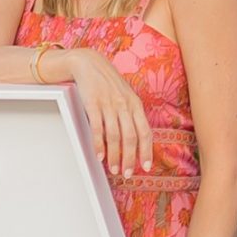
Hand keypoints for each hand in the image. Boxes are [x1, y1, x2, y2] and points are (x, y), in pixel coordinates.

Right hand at [63, 48, 155, 176]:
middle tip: (127, 173)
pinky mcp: (93, 104)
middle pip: (131, 137)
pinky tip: (99, 155)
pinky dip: (99, 144)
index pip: (146, 132)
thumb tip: (135, 139)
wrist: (89, 63)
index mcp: (136, 105)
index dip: (147, 151)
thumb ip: (131, 114)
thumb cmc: (108, 83)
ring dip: (114, 155)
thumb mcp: (125, 96)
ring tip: (113, 169)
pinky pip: (97, 128)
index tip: (146, 167)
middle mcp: (125, 105)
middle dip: (130, 158)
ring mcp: (109, 104)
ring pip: (115, 136)